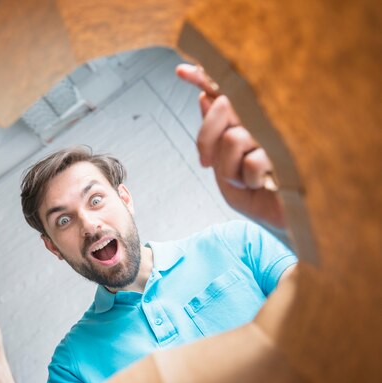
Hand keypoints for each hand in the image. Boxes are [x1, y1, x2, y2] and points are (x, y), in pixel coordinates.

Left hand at [176, 64, 285, 231]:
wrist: (285, 221)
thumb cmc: (257, 196)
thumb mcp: (225, 168)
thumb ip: (214, 137)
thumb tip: (204, 97)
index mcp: (248, 118)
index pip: (224, 90)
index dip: (203, 77)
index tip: (180, 71)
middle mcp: (264, 118)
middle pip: (222, 107)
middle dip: (206, 139)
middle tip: (208, 163)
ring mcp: (279, 132)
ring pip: (233, 138)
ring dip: (229, 169)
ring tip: (246, 180)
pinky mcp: (291, 151)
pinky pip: (252, 160)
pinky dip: (248, 179)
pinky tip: (263, 185)